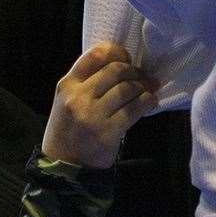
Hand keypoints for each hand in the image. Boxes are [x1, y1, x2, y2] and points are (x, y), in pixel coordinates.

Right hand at [40, 43, 155, 169]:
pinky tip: (151, 102)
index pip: (95, 55)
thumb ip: (87, 82)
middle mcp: (78, 97)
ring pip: (127, 89)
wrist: (64, 164)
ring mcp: (92, 115)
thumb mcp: (67, 100)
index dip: (117, 52)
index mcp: (67, 84)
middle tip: (143, 77)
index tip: (127, 58)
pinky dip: (148, 102)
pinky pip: (135, 109)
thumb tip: (124, 65)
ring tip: (149, 89)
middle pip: (116, 70)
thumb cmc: (69, 129)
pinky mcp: (108, 132)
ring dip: (144, 86)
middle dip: (134, 71)